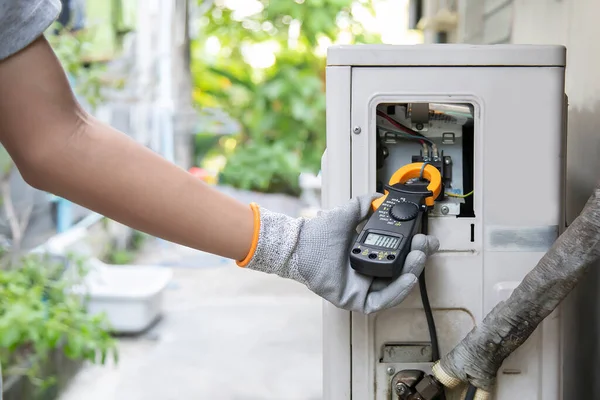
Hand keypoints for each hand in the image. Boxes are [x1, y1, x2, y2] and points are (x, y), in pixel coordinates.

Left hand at [237, 194, 439, 313]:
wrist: (301, 245)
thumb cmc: (319, 234)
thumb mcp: (348, 213)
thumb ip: (364, 204)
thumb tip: (379, 196)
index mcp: (370, 253)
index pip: (400, 256)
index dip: (415, 249)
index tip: (425, 238)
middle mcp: (369, 271)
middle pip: (402, 272)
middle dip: (417, 259)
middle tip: (424, 246)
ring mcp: (364, 287)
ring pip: (396, 287)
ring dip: (411, 273)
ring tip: (417, 259)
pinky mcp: (356, 300)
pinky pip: (382, 301)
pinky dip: (397, 291)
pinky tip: (407, 278)